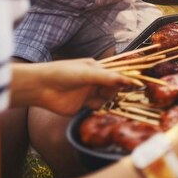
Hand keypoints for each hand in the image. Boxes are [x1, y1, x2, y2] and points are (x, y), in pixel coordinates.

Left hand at [14, 59, 131, 114]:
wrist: (40, 87)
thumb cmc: (62, 73)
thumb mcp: (86, 73)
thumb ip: (106, 77)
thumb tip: (125, 79)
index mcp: (97, 68)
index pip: (116, 72)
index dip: (126, 77)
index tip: (137, 82)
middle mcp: (94, 81)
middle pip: (113, 86)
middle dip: (117, 89)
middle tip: (121, 92)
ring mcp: (89, 93)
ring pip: (106, 97)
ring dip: (108, 99)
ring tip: (106, 100)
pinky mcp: (82, 106)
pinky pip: (97, 108)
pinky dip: (100, 109)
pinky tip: (98, 107)